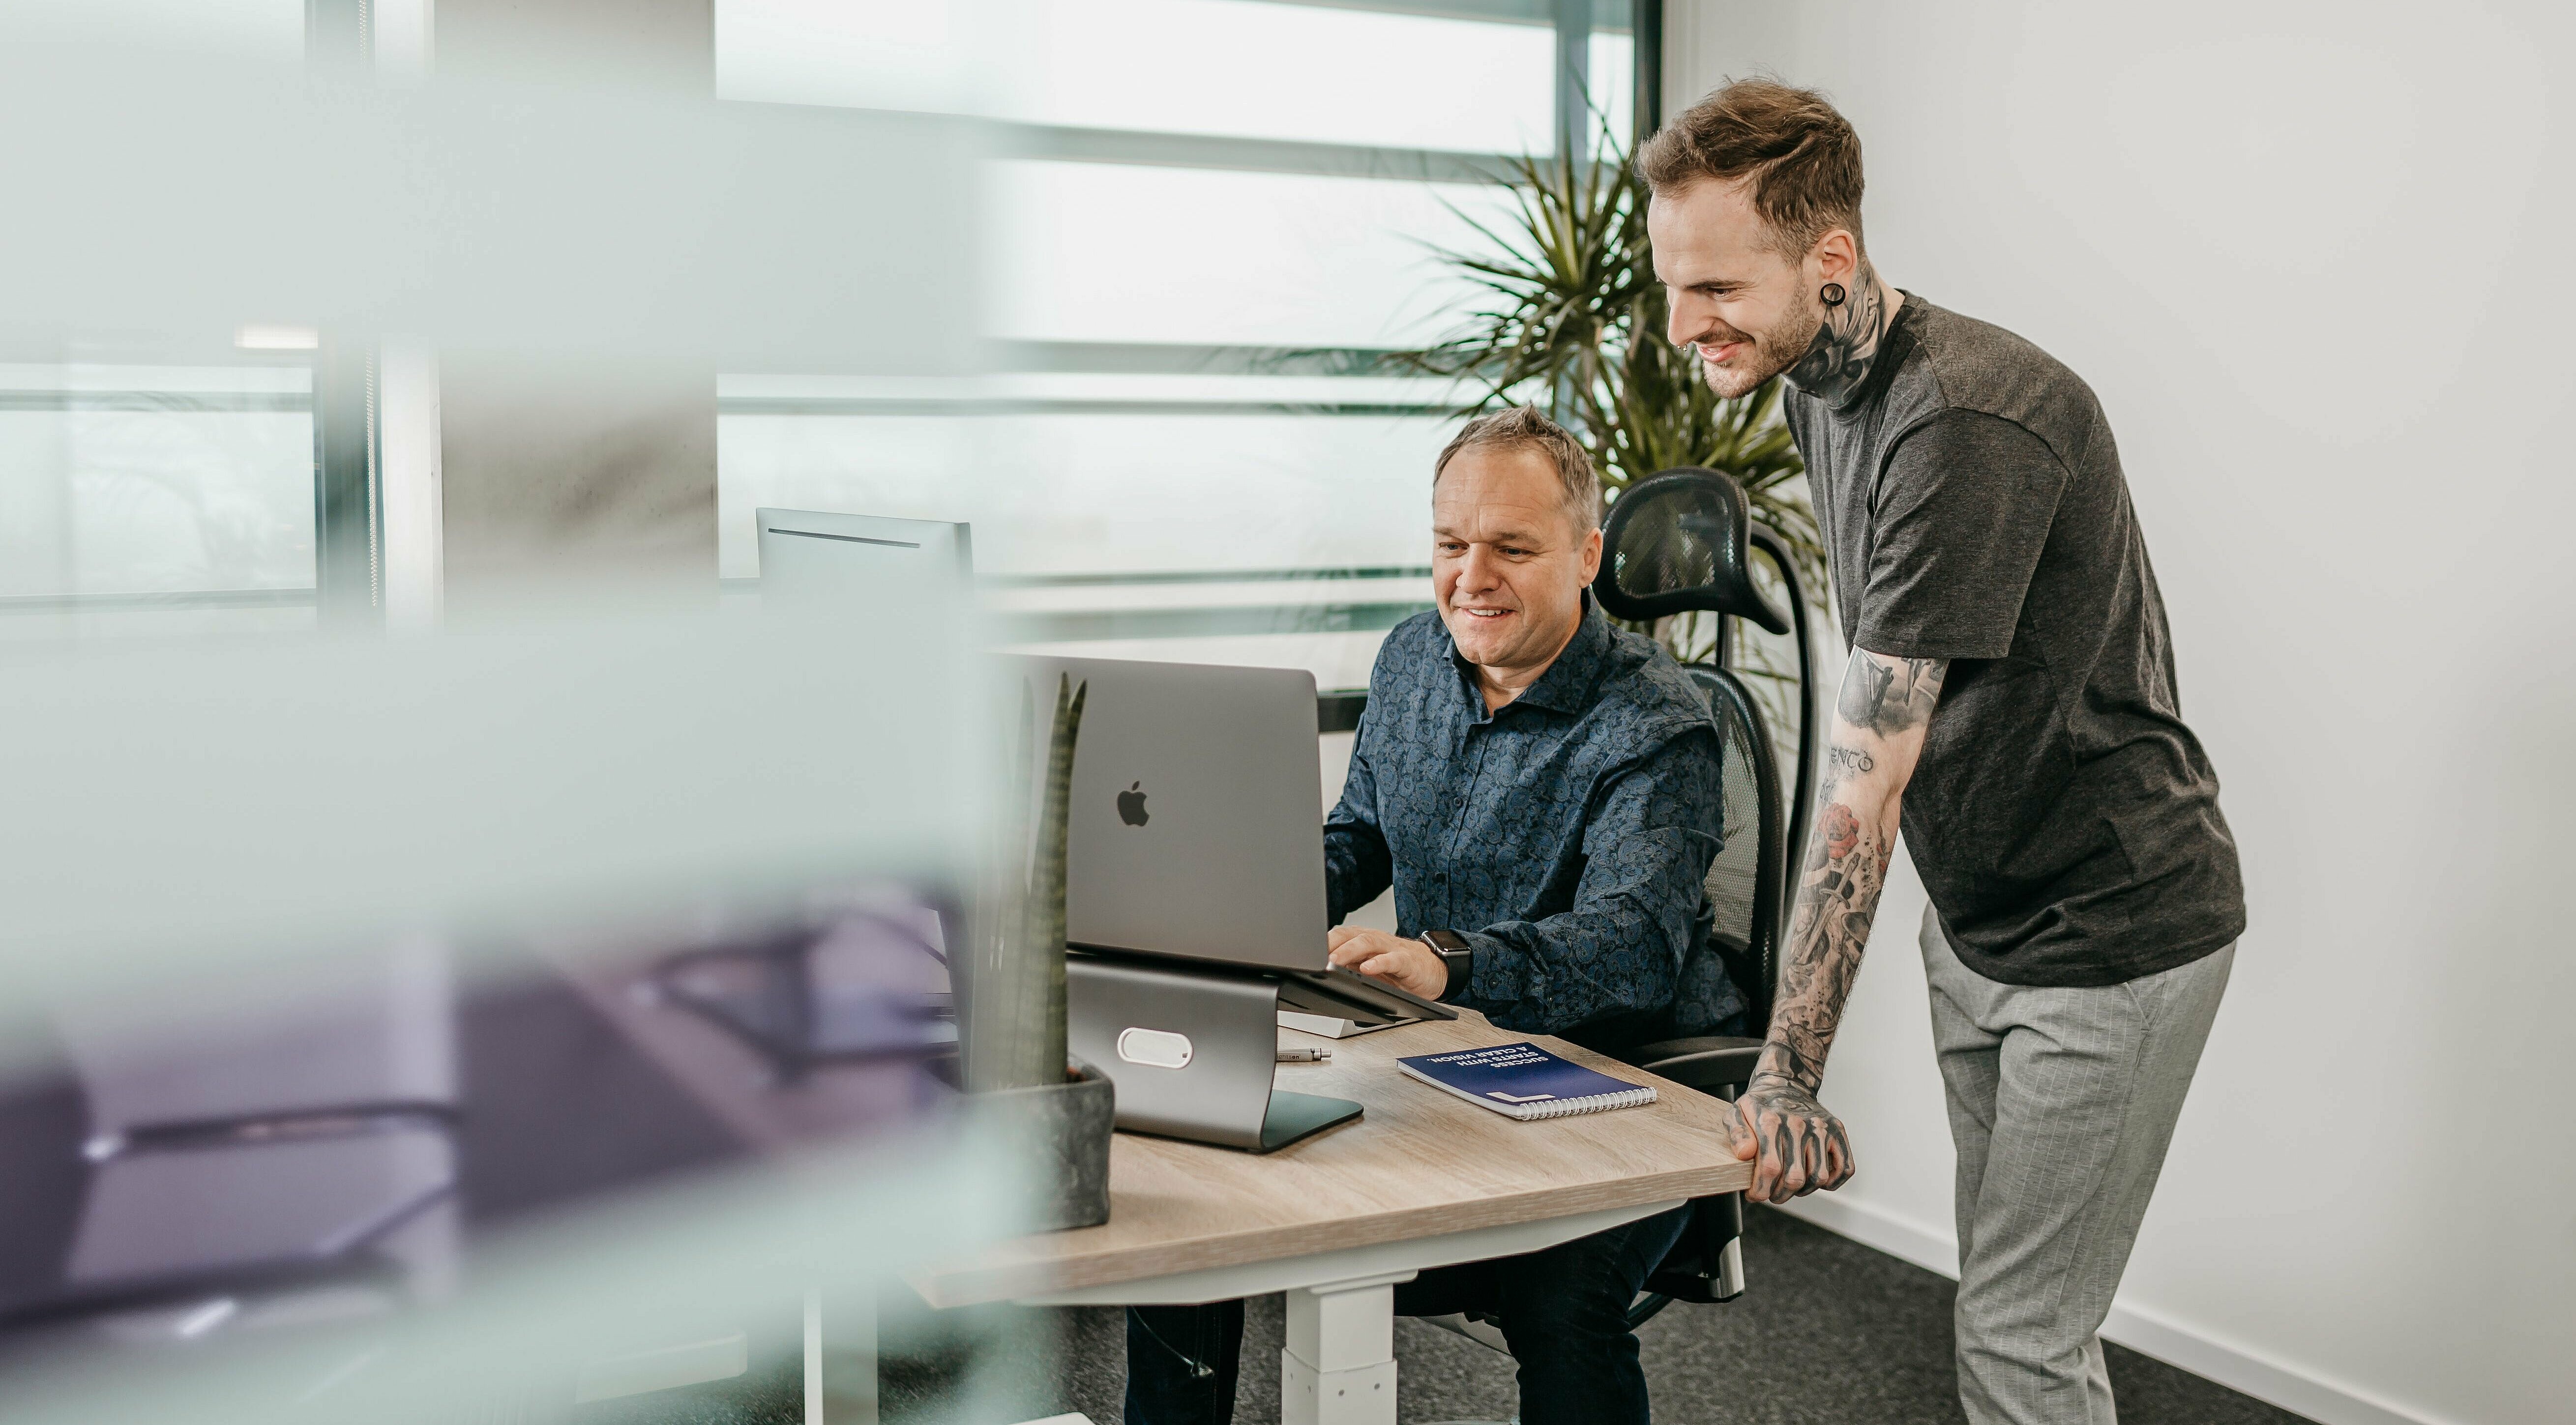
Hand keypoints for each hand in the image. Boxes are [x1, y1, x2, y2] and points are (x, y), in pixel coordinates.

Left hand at [1326, 927, 1447, 999]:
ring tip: (1335, 961)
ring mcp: (1391, 949)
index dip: (1320, 943)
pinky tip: (1368, 969)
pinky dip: (1379, 963)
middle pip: (1349, 935)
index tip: (1303, 953)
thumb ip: (1347, 967)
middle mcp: (1375, 941)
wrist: (1433, 971)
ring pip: (1368, 942)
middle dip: (1331, 944)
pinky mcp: (1408, 962)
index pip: (1337, 936)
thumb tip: (1319, 972)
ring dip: (1349, 951)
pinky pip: (1393, 959)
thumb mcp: (1367, 969)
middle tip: (1315, 957)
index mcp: (1362, 941)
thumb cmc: (1397, 970)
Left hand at [1728, 1072, 1853, 1203]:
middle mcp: (1799, 1124)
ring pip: (1819, 1177)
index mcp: (1771, 1121)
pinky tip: (1813, 1178)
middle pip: (1794, 1178)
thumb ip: (1736, 1134)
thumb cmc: (1761, 1105)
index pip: (1770, 1167)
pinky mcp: (1838, 1131)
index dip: (1761, 1189)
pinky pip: (1844, 1168)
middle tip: (1771, 1194)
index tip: (1755, 1195)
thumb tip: (1745, 1153)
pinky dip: (1831, 1182)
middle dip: (1779, 1194)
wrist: (1788, 1084)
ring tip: (1790, 1187)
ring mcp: (1821, 1128)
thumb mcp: (1736, 1113)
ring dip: (1803, 1191)